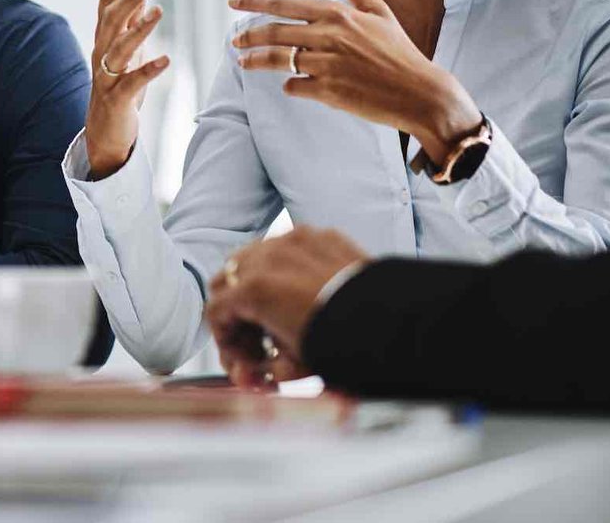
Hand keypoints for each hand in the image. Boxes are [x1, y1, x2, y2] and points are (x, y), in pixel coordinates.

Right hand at [83, 0, 171, 178]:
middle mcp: (101, 53)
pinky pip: (131, 83)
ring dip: (139, 28)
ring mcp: (106, 76)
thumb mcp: (127, 46)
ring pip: (119, 48)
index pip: (106, 1)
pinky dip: (148, 70)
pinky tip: (166, 60)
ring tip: (158, 10)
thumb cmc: (119, 85)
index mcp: (104, 38)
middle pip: (111, 20)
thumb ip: (132, 15)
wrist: (104, 131)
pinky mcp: (116, 99)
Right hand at [204, 227, 368, 390]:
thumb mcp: (294, 365)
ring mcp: (293, 241)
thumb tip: (261, 374)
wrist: (394, 323)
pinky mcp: (319, 235)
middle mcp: (267, 258)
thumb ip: (265, 367)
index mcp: (253, 290)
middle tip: (257, 341)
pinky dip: (287, 268)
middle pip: (227, 278)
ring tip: (278, 313)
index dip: (226, 341)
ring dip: (257, 285)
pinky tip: (304, 292)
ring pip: (253, 256)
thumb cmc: (345, 345)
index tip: (244, 358)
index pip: (215, 311)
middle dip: (237, 311)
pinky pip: (288, 247)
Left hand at [229, 0, 481, 161]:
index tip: (233, 1)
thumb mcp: (378, 10)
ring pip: (278, 60)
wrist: (421, 92)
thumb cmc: (399, 50)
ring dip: (257, 61)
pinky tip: (290, 85)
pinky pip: (295, 86)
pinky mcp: (329, 91)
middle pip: (274, 32)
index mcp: (338, 14)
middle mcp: (329, 36)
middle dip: (249, 36)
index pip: (284, 3)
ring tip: (245, 62)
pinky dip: (289, 85)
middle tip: (235, 41)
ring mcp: (328, 64)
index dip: (254, 2)